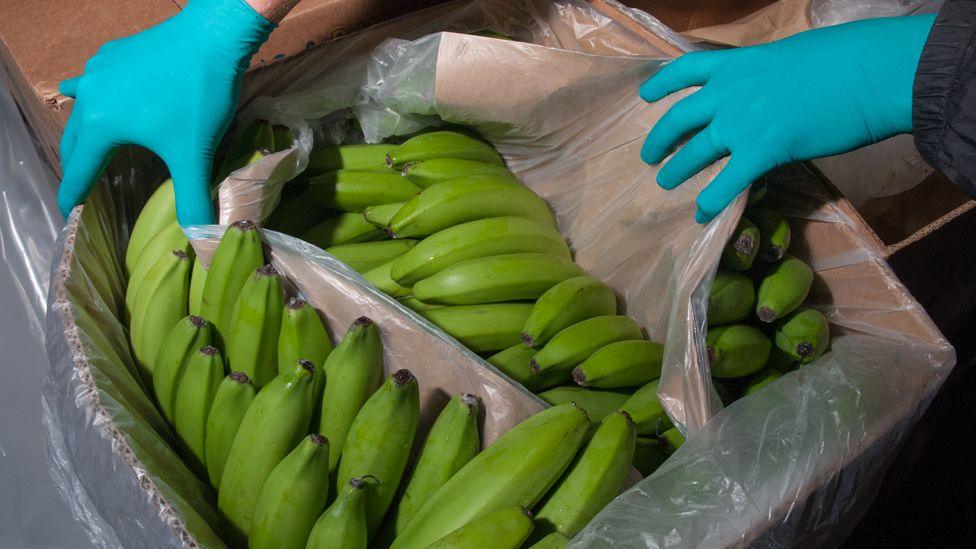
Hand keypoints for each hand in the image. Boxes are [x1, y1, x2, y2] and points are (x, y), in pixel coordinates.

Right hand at [57, 0, 274, 225]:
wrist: (211, 37)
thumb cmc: (197, 97)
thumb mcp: (194, 154)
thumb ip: (192, 198)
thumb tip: (200, 236)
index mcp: (101, 124)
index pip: (80, 168)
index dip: (74, 192)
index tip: (66, 210)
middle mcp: (90, 95)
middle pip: (74, 137)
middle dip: (76, 163)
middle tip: (79, 183)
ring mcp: (99, 69)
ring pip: (80, 106)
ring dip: (81, 128)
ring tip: (86, 144)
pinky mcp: (115, 53)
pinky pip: (94, 81)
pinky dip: (94, 97)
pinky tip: (105, 97)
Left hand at [639, 15, 934, 222]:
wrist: (869, 72)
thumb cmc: (843, 57)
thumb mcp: (790, 56)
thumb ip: (765, 75)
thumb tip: (765, 90)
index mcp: (738, 62)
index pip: (687, 69)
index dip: (663, 84)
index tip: (645, 97)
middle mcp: (730, 92)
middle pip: (680, 117)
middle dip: (660, 138)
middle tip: (648, 155)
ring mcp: (742, 122)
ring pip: (695, 151)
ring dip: (677, 169)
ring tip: (664, 183)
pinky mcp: (762, 150)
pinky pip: (727, 181)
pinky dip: (711, 200)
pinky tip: (701, 213)